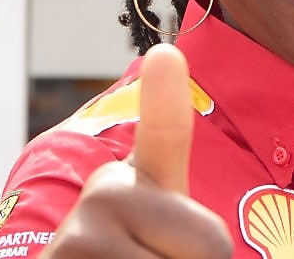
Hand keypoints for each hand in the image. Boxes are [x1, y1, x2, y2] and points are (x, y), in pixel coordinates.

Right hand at [43, 44, 232, 257]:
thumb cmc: (135, 255)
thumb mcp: (168, 235)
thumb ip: (194, 226)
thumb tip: (173, 103)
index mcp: (139, 178)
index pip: (165, 134)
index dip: (165, 97)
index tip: (166, 55)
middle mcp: (107, 190)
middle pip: (210, 242)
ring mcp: (83, 229)